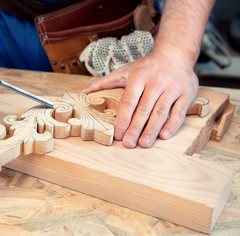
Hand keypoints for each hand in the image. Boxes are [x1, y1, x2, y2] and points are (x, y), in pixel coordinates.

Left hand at [84, 47, 198, 147]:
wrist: (174, 53)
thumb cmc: (146, 67)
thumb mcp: (125, 71)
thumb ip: (105, 82)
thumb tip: (85, 92)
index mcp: (139, 77)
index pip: (128, 101)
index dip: (122, 119)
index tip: (117, 134)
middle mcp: (156, 81)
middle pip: (144, 109)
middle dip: (135, 128)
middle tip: (128, 144)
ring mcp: (172, 87)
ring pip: (160, 112)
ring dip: (152, 130)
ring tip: (144, 144)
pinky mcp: (187, 92)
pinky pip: (179, 111)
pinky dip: (172, 124)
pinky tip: (164, 135)